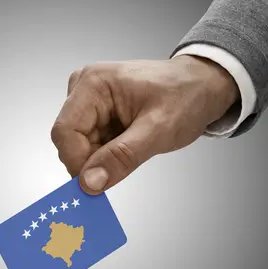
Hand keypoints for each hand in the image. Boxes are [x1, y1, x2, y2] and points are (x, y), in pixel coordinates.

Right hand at [50, 56, 238, 193]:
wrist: (203, 85)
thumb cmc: (186, 97)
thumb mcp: (158, 130)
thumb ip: (121, 157)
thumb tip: (89, 183)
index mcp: (93, 83)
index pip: (64, 131)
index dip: (77, 162)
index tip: (96, 185)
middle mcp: (84, 88)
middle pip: (69, 140)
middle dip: (92, 161)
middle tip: (123, 166)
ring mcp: (89, 101)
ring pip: (79, 146)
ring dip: (102, 158)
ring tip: (134, 148)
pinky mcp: (96, 112)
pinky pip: (90, 144)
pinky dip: (107, 154)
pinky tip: (129, 146)